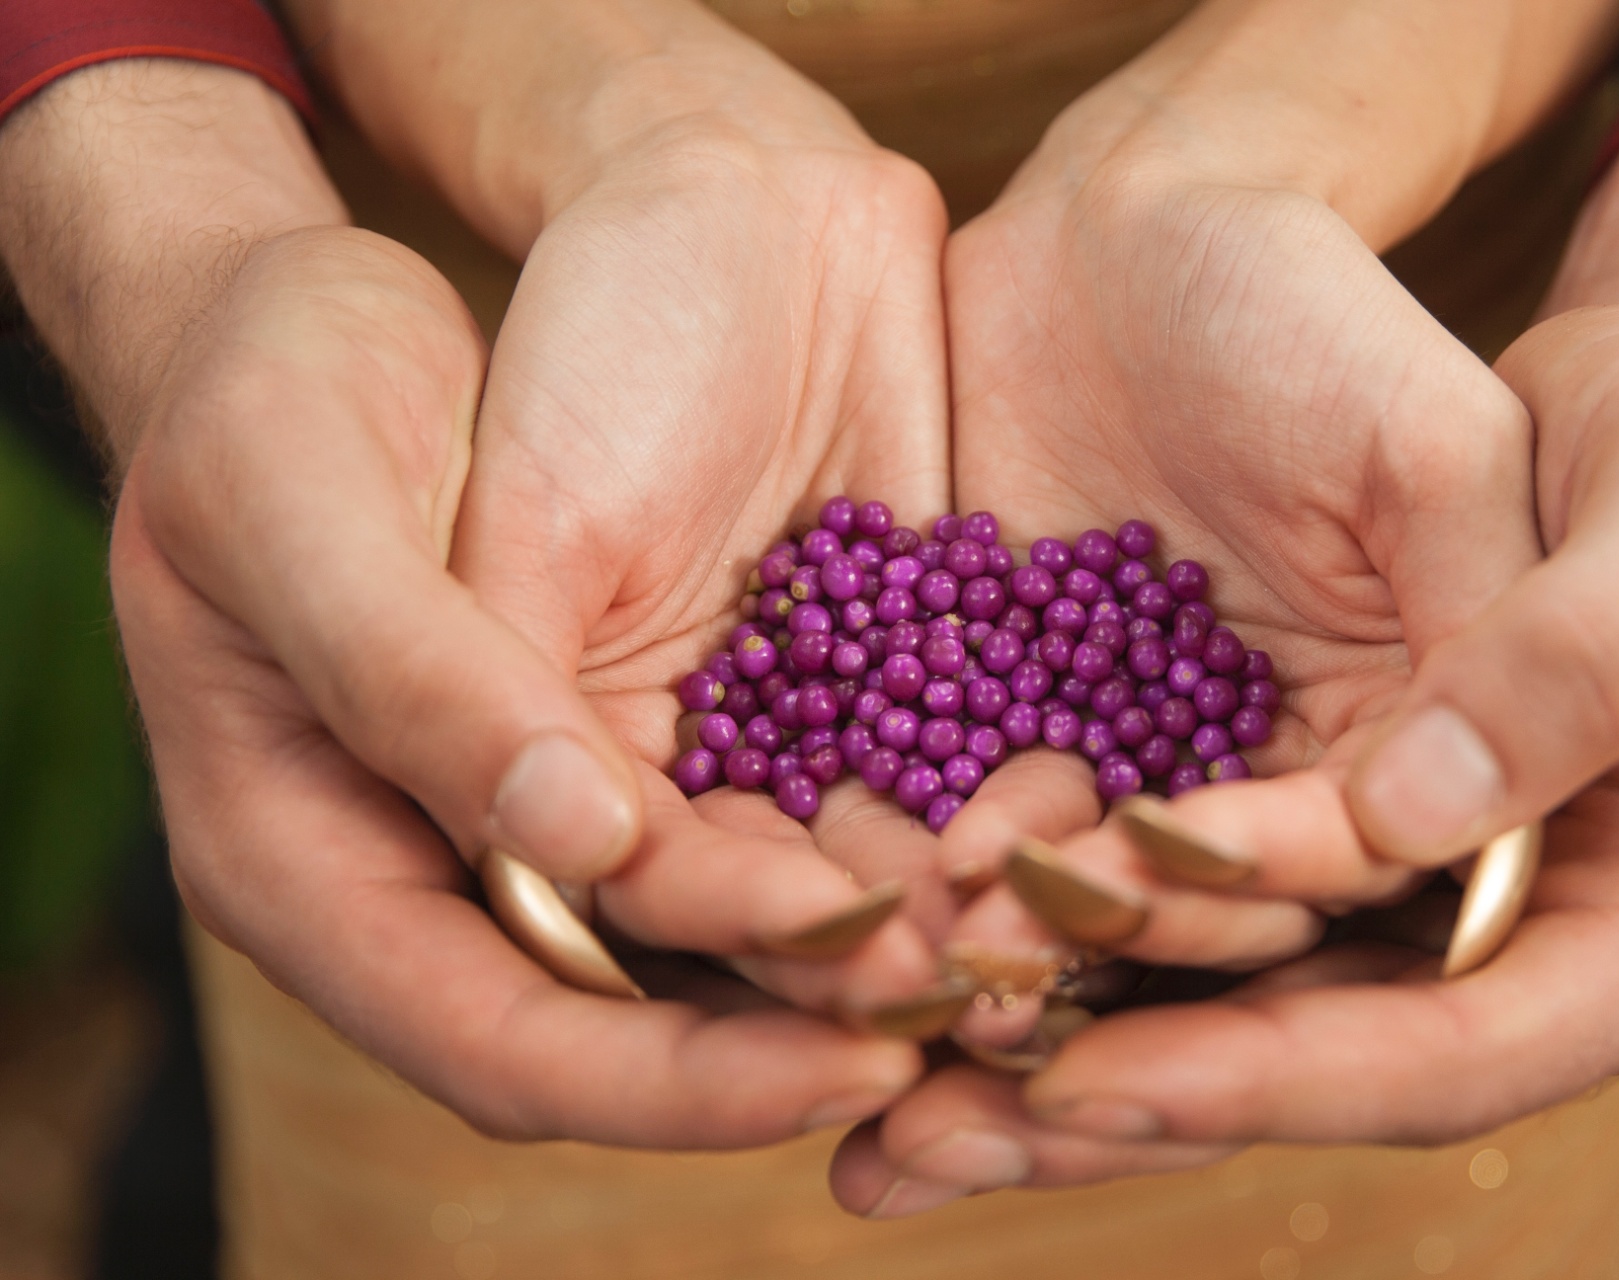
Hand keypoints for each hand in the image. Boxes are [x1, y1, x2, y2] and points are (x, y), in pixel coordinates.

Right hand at [114, 224, 931, 1143]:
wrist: (417, 270)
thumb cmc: (285, 382)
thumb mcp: (302, 504)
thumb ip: (418, 679)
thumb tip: (573, 846)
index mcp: (314, 862)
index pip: (492, 1031)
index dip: (656, 1080)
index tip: (815, 1070)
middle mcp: (460, 866)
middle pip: (635, 1016)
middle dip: (787, 1038)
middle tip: (944, 1020)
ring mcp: (577, 798)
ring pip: (726, 934)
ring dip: (856, 956)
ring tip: (992, 956)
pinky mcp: (671, 726)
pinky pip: (778, 818)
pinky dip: (877, 841)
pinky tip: (991, 840)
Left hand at [835, 297, 1618, 1212]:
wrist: (1539, 369)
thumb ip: (1575, 658)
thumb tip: (1425, 816)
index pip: (1468, 1036)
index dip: (1298, 1069)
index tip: (1126, 1074)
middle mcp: (1484, 924)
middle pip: (1308, 1059)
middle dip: (1127, 1094)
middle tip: (945, 1132)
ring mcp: (1362, 872)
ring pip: (1203, 996)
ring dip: (1039, 1048)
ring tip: (882, 1104)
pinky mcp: (1258, 799)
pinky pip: (1142, 894)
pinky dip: (1024, 925)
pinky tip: (885, 951)